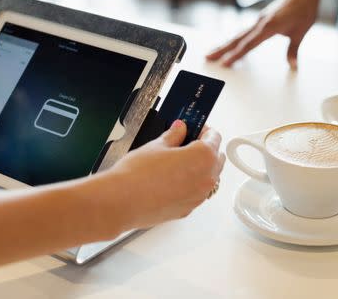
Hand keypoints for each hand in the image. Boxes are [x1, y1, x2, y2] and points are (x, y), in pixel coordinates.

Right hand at [110, 120, 224, 229]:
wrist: (120, 202)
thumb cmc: (137, 175)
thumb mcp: (157, 145)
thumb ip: (174, 136)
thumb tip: (179, 129)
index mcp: (203, 157)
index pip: (214, 137)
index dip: (204, 130)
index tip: (195, 128)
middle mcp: (207, 178)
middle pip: (216, 158)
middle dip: (205, 149)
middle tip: (186, 143)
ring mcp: (199, 196)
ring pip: (209, 177)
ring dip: (200, 168)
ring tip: (178, 162)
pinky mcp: (188, 209)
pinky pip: (197, 192)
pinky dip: (191, 184)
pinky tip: (172, 179)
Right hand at [206, 0, 321, 69]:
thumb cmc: (304, 8)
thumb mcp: (301, 31)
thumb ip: (293, 50)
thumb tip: (293, 66)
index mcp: (269, 26)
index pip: (248, 44)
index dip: (236, 55)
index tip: (224, 63)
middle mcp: (260, 22)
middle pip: (237, 39)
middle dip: (221, 49)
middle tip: (207, 57)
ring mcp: (259, 20)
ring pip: (238, 35)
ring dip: (225, 44)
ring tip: (212, 53)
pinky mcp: (261, 19)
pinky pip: (244, 32)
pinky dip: (235, 40)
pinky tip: (231, 45)